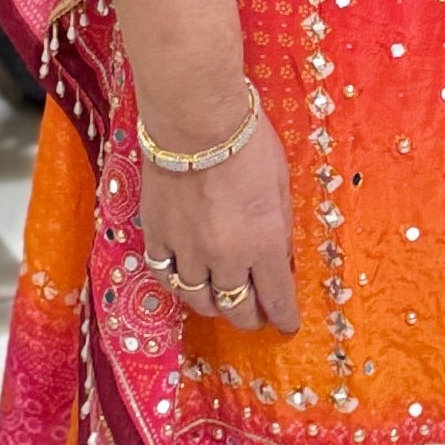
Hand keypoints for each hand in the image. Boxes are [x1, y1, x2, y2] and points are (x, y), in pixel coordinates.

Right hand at [140, 108, 300, 330]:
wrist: (196, 120)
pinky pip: (166, 274)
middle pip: (236, 307)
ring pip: (198, 298)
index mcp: (264, 244)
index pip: (277, 298)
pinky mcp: (157, 235)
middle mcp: (226, 257)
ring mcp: (187, 249)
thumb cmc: (248, 142)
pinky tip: (187, 280)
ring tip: (221, 301)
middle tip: (256, 317)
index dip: (284, 317)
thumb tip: (279, 256)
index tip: (287, 325)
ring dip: (214, 305)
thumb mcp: (281, 186)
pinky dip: (179, 282)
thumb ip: (279, 227)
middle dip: (250, 318)